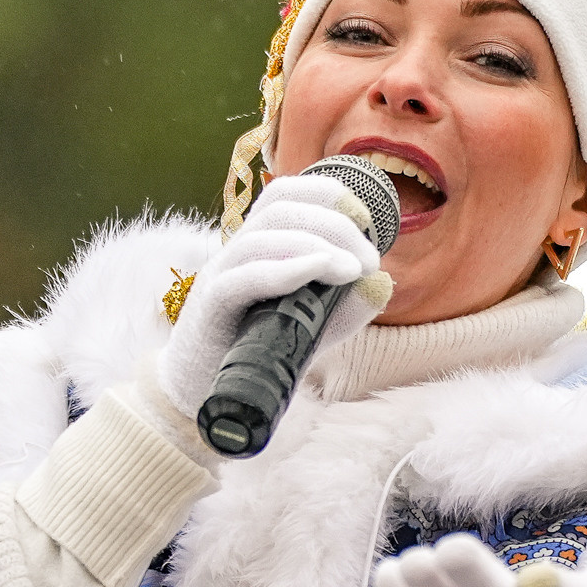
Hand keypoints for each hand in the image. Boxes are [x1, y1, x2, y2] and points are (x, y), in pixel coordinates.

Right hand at [156, 174, 389, 421]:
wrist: (203, 394)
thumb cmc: (258, 353)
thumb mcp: (314, 328)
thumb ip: (346, 307)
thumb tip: (383, 283)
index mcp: (258, 246)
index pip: (284, 194)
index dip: (325, 192)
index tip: (365, 216)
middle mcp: (236, 251)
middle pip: (279, 208)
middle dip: (333, 224)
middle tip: (369, 259)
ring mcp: (220, 275)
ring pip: (263, 237)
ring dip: (316, 245)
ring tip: (354, 270)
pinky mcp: (211, 307)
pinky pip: (243, 277)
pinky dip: (284, 269)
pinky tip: (317, 271)